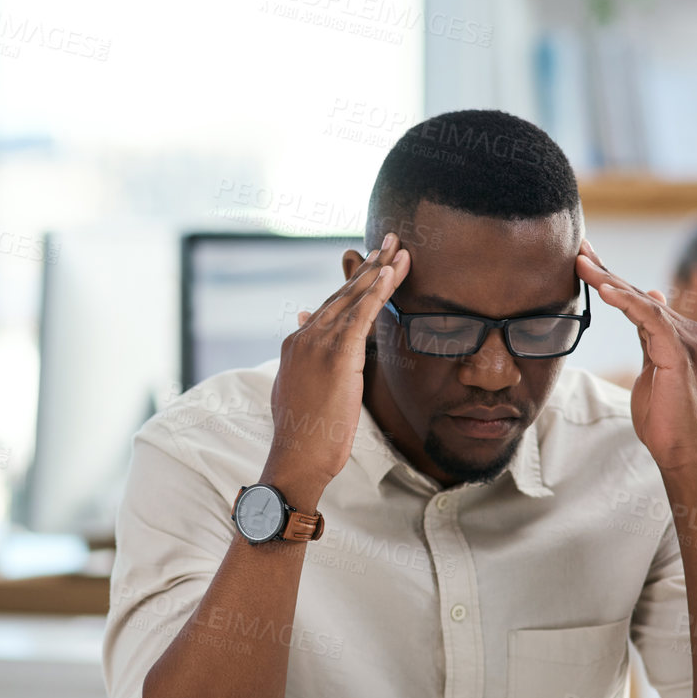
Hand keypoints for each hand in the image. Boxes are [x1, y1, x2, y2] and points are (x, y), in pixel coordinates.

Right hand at [263, 232, 409, 508]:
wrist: (297, 456)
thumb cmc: (304, 432)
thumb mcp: (300, 388)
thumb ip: (304, 357)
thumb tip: (305, 322)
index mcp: (297, 345)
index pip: (331, 306)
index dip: (354, 284)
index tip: (372, 263)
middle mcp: (304, 337)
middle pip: (343, 294)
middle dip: (369, 266)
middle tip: (391, 241)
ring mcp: (317, 344)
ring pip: (353, 298)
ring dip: (379, 271)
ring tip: (399, 249)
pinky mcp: (336, 354)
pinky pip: (361, 314)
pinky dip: (377, 290)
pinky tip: (391, 272)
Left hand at [575, 239, 696, 476]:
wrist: (683, 451)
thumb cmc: (665, 418)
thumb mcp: (653, 368)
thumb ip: (650, 336)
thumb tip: (650, 300)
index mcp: (678, 334)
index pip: (638, 298)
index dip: (610, 278)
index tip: (585, 258)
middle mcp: (687, 330)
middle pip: (637, 293)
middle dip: (604, 270)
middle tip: (578, 247)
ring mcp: (686, 339)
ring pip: (640, 301)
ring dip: (607, 280)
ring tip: (580, 263)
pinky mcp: (678, 351)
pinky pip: (648, 318)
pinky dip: (625, 301)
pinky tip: (602, 288)